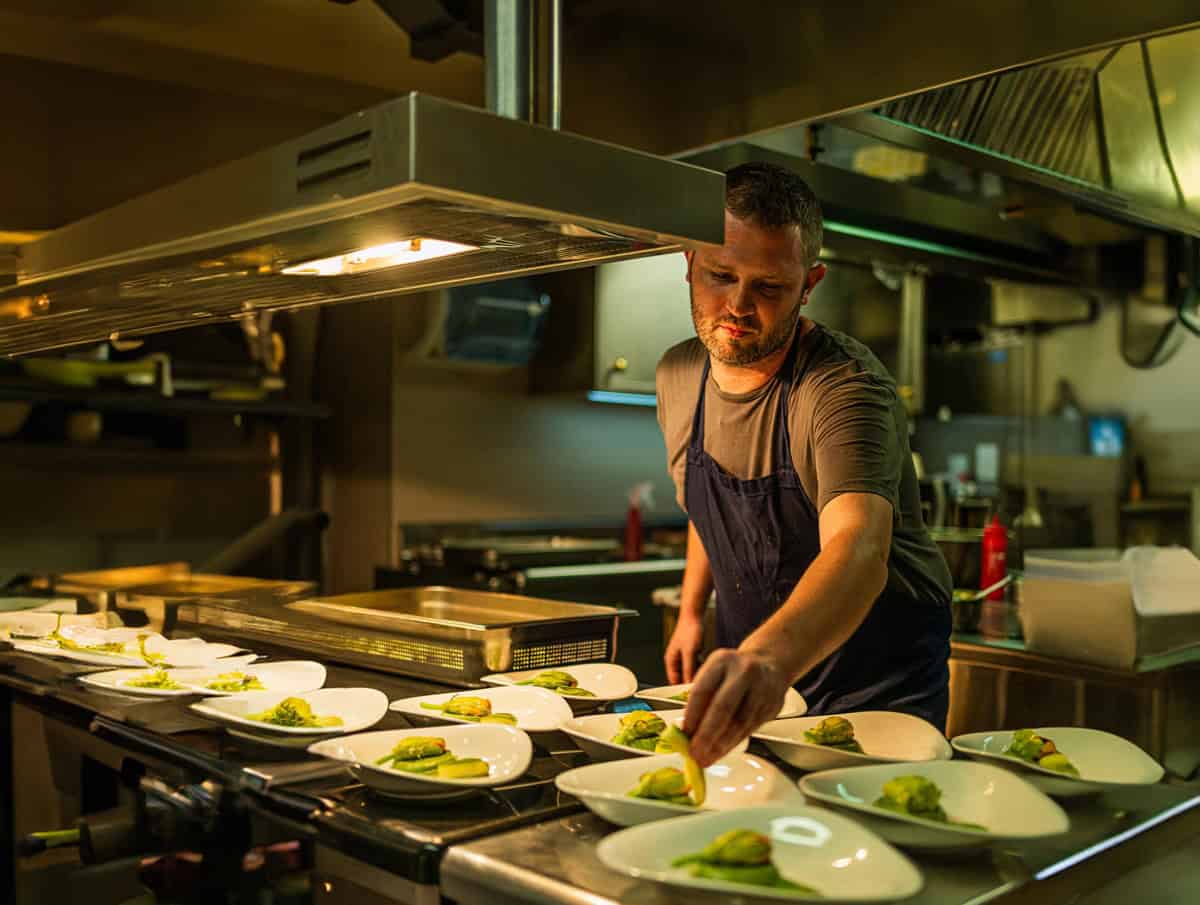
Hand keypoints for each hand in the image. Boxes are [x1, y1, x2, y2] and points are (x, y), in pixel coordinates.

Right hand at [664, 612, 704, 683]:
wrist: (694, 615)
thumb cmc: (689, 630)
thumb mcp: (690, 652)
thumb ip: (689, 669)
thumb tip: (689, 684)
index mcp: (670, 660)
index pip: (674, 682)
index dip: (681, 690)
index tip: (692, 697)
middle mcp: (676, 660)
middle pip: (682, 678)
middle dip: (691, 683)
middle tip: (702, 688)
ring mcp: (685, 657)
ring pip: (691, 672)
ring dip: (698, 675)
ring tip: (707, 678)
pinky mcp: (692, 654)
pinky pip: (697, 666)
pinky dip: (702, 668)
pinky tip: (710, 669)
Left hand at [682, 648, 788, 765]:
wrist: (769, 664)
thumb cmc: (734, 672)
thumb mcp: (715, 673)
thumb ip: (702, 699)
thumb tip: (688, 732)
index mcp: (722, 661)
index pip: (703, 690)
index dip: (692, 716)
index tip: (684, 734)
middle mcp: (743, 672)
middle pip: (723, 708)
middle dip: (707, 735)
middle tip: (695, 752)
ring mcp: (761, 688)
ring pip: (739, 722)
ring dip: (721, 745)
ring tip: (707, 757)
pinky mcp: (772, 705)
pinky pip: (750, 728)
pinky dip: (734, 743)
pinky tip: (723, 750)